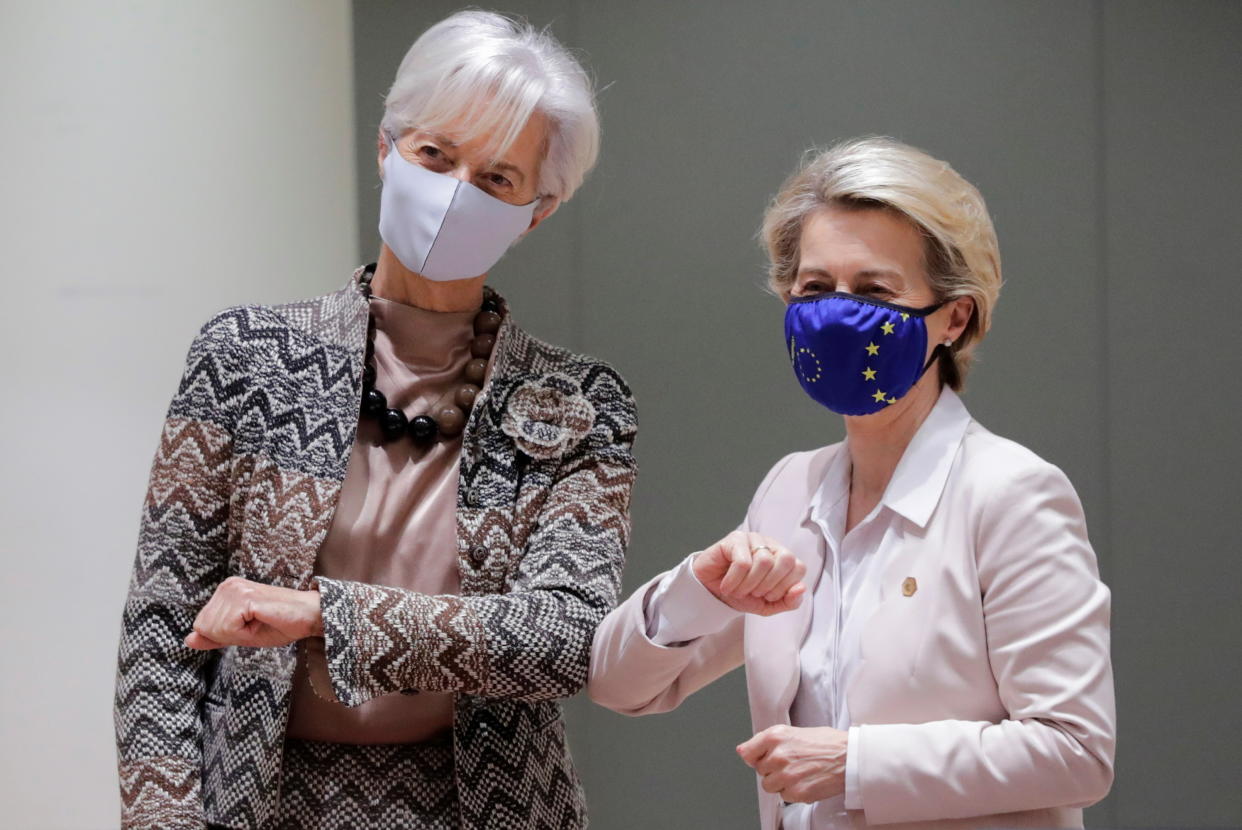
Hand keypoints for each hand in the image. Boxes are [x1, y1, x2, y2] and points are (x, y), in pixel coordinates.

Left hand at [184, 576, 321, 650]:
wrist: (310, 616)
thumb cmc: (280, 624)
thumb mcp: (241, 634)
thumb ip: (214, 636)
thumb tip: (188, 639)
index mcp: (225, 590)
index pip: (202, 624)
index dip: (225, 635)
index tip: (250, 626)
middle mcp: (227, 585)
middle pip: (205, 627)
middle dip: (230, 635)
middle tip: (256, 625)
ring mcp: (236, 589)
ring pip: (215, 629)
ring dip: (239, 634)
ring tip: (260, 622)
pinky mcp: (246, 598)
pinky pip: (228, 628)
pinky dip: (244, 634)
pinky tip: (261, 621)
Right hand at [692, 531, 806, 615]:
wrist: (711, 593)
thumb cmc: (741, 594)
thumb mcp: (768, 605)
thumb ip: (788, 601)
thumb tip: (801, 588)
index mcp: (782, 558)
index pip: (799, 568)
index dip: (784, 587)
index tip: (767, 596)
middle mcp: (770, 544)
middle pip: (786, 560)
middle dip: (770, 584)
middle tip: (754, 593)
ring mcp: (753, 539)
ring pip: (764, 561)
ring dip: (750, 584)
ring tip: (739, 590)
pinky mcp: (734, 539)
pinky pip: (743, 561)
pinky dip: (735, 580)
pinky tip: (727, 586)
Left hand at [737, 725, 847, 803]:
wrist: (851, 757)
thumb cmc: (828, 743)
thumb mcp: (794, 732)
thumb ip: (766, 740)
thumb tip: (742, 751)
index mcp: (776, 736)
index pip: (747, 752)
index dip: (756, 756)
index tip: (761, 758)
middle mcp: (778, 755)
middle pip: (760, 770)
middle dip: (772, 768)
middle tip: (792, 763)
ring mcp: (787, 775)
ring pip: (769, 785)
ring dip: (780, 782)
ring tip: (798, 773)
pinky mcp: (797, 792)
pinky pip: (784, 796)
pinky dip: (793, 792)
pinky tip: (806, 781)